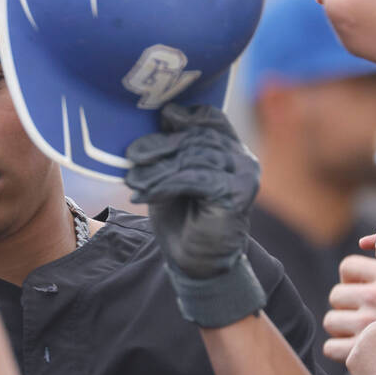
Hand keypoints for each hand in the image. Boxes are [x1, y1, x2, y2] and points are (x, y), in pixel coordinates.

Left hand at [125, 104, 265, 327]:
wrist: (195, 261)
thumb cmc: (181, 216)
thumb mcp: (171, 174)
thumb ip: (173, 147)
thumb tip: (167, 112)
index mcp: (230, 149)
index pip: (210, 118)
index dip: (184, 117)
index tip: (158, 123)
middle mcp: (242, 159)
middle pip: (197, 138)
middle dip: (161, 147)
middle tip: (132, 158)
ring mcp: (244, 176)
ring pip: (194, 158)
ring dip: (158, 169)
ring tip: (134, 181)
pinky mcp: (237, 194)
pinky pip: (196, 178)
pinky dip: (166, 184)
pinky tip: (144, 195)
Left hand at [323, 255, 375, 363]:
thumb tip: (352, 279)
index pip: (347, 266)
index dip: (351, 280)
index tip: (361, 292)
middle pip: (335, 295)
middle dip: (346, 307)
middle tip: (363, 319)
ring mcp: (367, 324)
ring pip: (330, 321)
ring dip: (342, 330)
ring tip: (362, 336)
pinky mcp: (363, 351)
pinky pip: (331, 347)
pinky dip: (340, 351)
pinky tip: (358, 352)